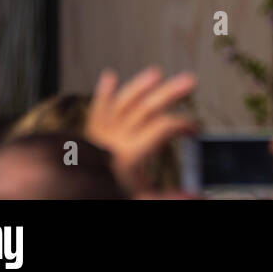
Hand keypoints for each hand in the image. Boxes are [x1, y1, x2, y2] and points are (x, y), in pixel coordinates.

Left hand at [85, 66, 198, 194]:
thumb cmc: (107, 196)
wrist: (73, 199)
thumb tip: (200, 196)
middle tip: (191, 80)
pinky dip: (103, 94)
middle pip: (146, 108)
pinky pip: (97, 112)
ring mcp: (99, 136)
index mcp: (129, 155)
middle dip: (170, 92)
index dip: (184, 124)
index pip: (163, 128)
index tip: (197, 129)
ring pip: (122, 104)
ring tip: (157, 72)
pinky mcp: (90, 138)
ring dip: (140, 86)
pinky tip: (110, 77)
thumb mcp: (142, 198)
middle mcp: (113, 140)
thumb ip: (169, 196)